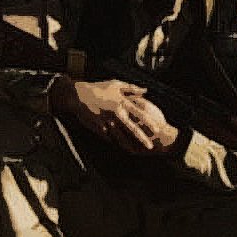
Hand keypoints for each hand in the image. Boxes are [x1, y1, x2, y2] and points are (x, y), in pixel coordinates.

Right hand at [51, 77, 180, 154]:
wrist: (78, 95)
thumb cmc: (98, 88)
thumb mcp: (115, 84)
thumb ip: (131, 88)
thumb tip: (145, 90)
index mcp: (122, 103)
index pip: (139, 114)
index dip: (149, 122)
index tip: (158, 130)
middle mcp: (116, 113)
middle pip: (132, 128)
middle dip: (142, 138)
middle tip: (151, 146)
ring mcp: (107, 121)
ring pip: (120, 136)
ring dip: (129, 145)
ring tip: (136, 152)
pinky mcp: (98, 127)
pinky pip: (108, 136)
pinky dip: (114, 142)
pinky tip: (119, 148)